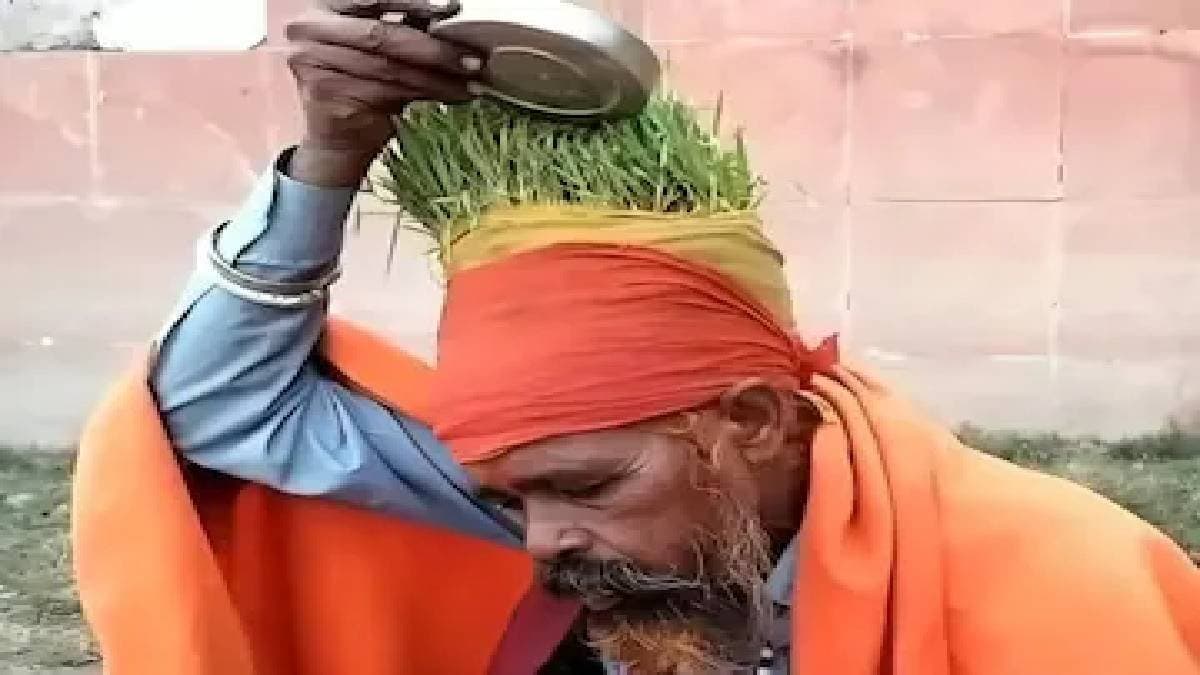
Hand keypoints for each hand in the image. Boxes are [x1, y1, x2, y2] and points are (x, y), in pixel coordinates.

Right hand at [284, 0, 481, 186]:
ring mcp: (311, 60)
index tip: (451, 8)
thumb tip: (451, 12)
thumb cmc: (362, 85)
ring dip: (437, 77)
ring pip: (389, 68)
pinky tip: (452, 96)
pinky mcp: (325, 92)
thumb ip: (403, 27)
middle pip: (382, 35)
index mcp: (324, 7)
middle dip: (432, 47)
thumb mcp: (380, 48)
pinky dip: (426, 95)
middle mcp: (309, 28)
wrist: (337, 138)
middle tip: (470, 57)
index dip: (413, 2)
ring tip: (470, 81)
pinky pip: (386, 92)